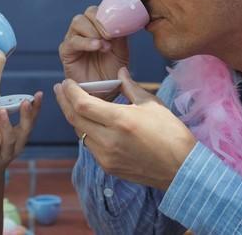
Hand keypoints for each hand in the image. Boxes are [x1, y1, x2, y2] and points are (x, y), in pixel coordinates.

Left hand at [0, 92, 42, 173]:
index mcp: (21, 136)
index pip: (31, 120)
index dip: (36, 108)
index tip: (39, 94)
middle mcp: (18, 145)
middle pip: (26, 129)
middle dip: (27, 115)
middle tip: (26, 101)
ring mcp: (7, 154)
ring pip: (10, 139)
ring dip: (7, 124)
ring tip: (2, 110)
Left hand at [54, 67, 195, 190]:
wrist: (181, 169)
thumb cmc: (171, 133)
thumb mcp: (151, 104)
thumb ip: (130, 87)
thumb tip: (120, 71)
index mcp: (119, 120)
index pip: (82, 104)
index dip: (70, 92)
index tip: (66, 82)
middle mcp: (108, 140)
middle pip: (75, 119)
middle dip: (64, 102)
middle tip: (59, 88)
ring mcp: (106, 156)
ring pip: (79, 133)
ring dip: (74, 117)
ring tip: (72, 103)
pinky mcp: (108, 167)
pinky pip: (89, 146)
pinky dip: (85, 131)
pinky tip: (88, 122)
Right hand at [58, 6, 128, 100]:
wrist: (104, 92)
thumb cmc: (113, 71)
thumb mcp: (121, 50)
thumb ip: (120, 34)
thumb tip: (123, 20)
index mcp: (98, 26)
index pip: (100, 10)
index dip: (109, 14)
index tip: (119, 26)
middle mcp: (85, 30)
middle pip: (88, 12)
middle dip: (101, 21)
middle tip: (111, 35)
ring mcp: (74, 39)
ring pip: (78, 22)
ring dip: (93, 31)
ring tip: (104, 45)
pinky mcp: (66, 51)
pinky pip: (72, 41)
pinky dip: (86, 42)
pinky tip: (97, 47)